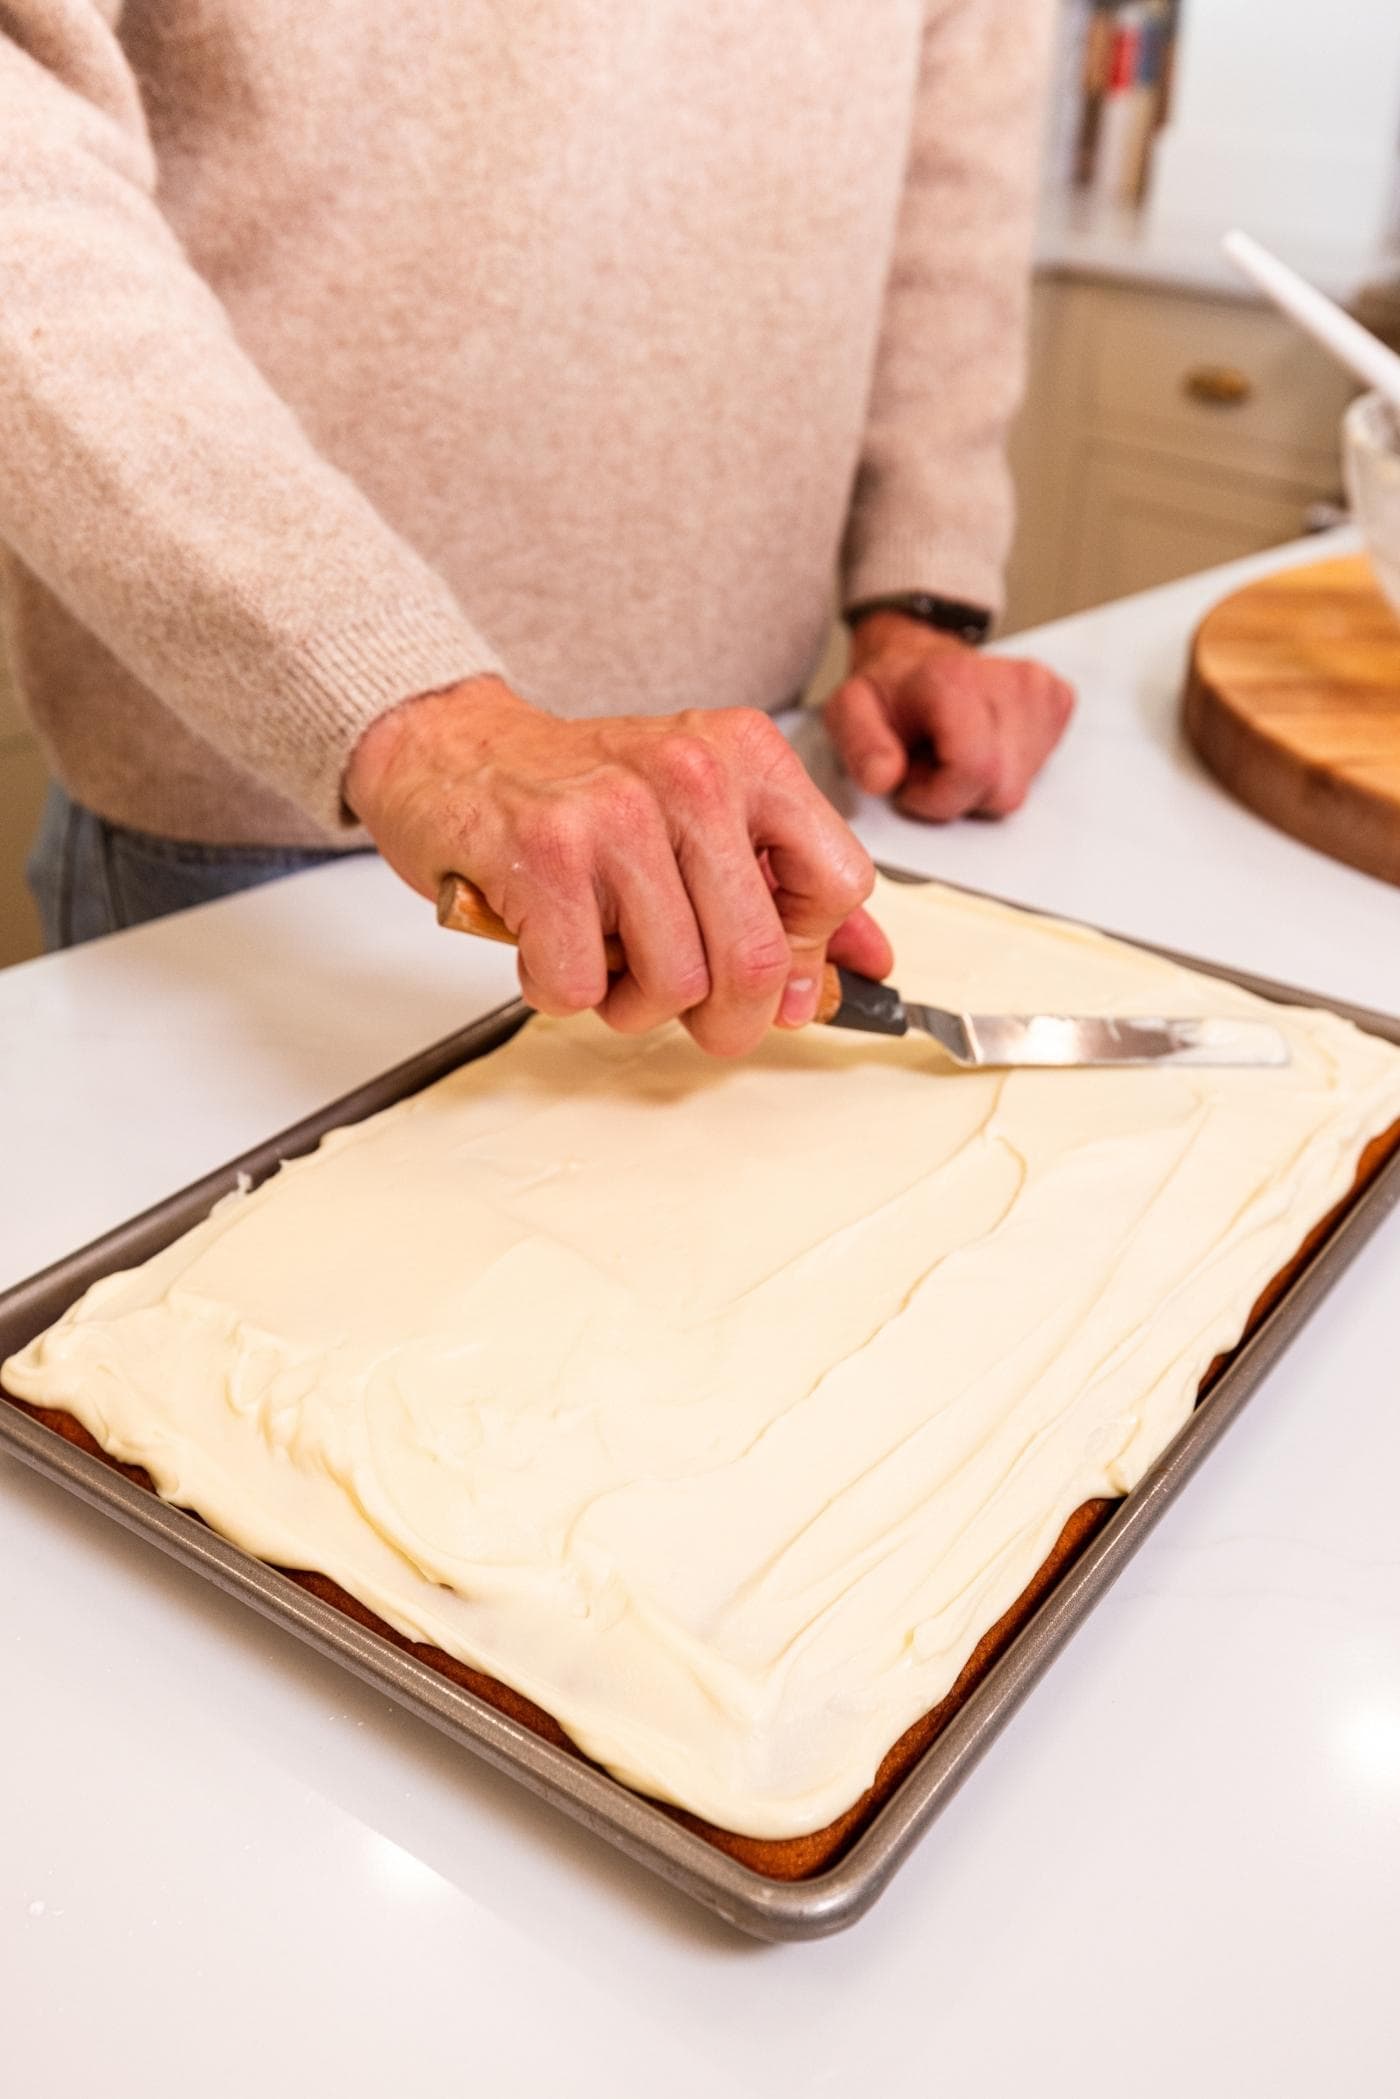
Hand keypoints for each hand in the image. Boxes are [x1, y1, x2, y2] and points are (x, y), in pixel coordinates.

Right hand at [345, 676, 891, 1056]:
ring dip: (632, 1004)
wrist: (451, 748)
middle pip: (755, 958)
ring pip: (672, 984)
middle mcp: (692, 773)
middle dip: (726, 1018)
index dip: (805, 953)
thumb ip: (786, 885)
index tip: (770, 969)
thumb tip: (864, 966)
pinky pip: (581, 988)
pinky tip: (546, 942)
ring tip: (602, 956)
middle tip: (689, 1010)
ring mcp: (617, 814)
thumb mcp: (703, 813)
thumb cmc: (578, 790)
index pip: (838, 886)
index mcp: (748, 755)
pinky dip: (561, 991)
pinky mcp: (545, 855)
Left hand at [824, 611, 1074, 821]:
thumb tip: (884, 779)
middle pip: (1001, 789)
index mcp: (956, 682)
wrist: (918, 655)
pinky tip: (982, 741)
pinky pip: (1037, 767)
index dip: (937, 795)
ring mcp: (1041, 692)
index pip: (974, 771)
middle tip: (930, 760)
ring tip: (952, 749)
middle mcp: (1011, 683)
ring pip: (1018, 788)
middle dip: (958, 793)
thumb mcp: (849, 712)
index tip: (911, 779)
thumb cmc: (888, 689)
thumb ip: (860, 746)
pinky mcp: (1058, 702)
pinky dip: (1006, 767)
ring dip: (981, 784)